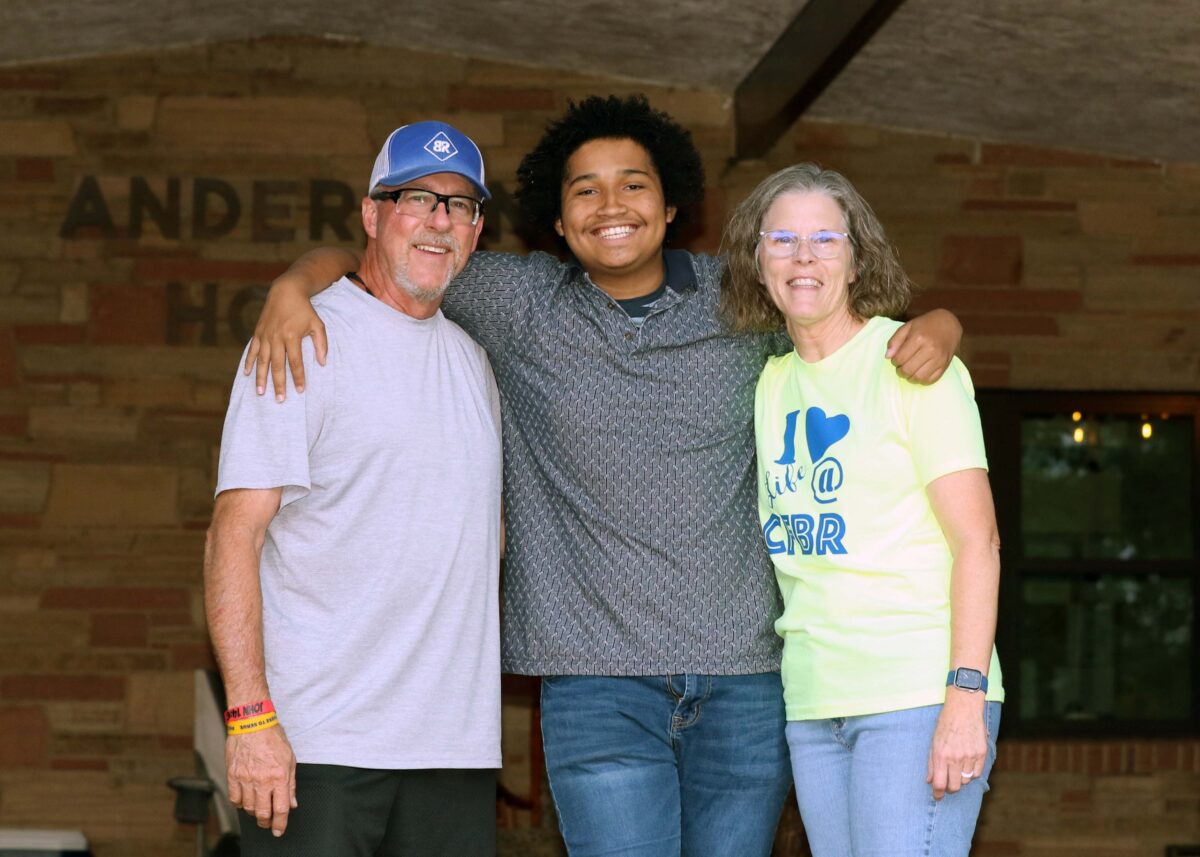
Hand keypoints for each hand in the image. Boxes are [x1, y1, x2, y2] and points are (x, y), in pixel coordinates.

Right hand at [225, 726, 297, 836]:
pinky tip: (245, 800)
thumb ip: (291, 784)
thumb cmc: (273, 737)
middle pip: (262, 813)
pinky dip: (240, 803)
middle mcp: (262, 780)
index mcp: (279, 776)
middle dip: (267, 822)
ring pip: (248, 808)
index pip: (281, 808)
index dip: (281, 823)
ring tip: (259, 810)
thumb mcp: (290, 759)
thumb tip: (292, 803)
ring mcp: (245, 778)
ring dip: (254, 813)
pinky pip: (234, 798)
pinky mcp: (232, 775)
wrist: (252, 722)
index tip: (279, 830)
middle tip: (268, 823)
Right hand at [244, 275, 327, 401]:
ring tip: (261, 393)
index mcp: (292, 336)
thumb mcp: (318, 324)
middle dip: (279, 384)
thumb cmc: (305, 310)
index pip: (296, 362)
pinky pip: (252, 350)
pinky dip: (249, 362)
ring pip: (262, 361)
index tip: (301, 390)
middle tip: (280, 400)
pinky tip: (247, 374)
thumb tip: (322, 363)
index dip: (298, 377)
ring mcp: (265, 336)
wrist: (285, 291)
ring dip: (261, 378)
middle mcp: (277, 338)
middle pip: (277, 366)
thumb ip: (321, 344)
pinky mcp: (258, 333)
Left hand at [886, 309, 961, 382]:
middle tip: (901, 366)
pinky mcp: (945, 365)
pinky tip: (919, 373)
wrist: (949, 323)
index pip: (899, 359)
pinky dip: (921, 380)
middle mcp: (930, 349)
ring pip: (918, 378)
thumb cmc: (925, 325)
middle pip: (908, 370)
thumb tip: (887, 357)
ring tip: (909, 370)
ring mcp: (939, 359)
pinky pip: (930, 380)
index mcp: (918, 338)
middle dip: (900, 371)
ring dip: (910, 377)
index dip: (894, 361)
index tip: (896, 358)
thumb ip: (895, 341)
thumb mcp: (907, 327)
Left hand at [926, 692, 986, 799]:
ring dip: (960, 778)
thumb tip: (930, 781)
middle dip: (950, 788)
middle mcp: (956, 758)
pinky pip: (977, 773)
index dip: (938, 794)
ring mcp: (970, 756)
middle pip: (955, 787)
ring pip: (966, 781)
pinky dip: (971, 773)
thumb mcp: (933, 742)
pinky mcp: (981, 753)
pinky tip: (967, 764)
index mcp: (941, 755)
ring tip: (957, 767)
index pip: (940, 784)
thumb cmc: (945, 724)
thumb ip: (932, 763)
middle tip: (947, 783)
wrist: (963, 709)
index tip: (937, 796)